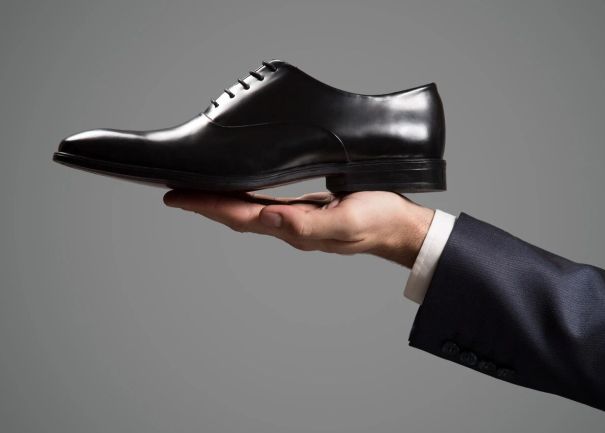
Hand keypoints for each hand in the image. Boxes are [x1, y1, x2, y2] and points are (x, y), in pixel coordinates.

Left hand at [163, 190, 433, 267]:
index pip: (240, 215)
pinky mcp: (305, 210)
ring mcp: (296, 220)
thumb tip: (268, 218)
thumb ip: (308, 224)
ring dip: (219, 201)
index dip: (207, 206)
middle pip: (236, 214)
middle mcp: (290, 225)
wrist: (399, 227)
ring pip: (247, 210)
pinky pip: (265, 205)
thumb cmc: (379, 222)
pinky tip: (238, 192)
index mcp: (296, 228)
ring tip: (196, 192)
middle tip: (173, 192)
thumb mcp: (347, 222)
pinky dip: (243, 197)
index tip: (177, 197)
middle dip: (204, 204)